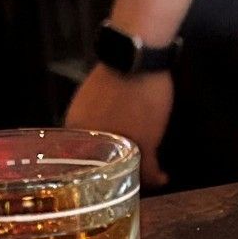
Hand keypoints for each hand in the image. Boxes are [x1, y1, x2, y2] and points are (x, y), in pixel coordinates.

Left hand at [67, 64, 172, 189]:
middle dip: (116, 175)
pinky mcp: (141, 146)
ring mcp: (115, 145)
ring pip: (126, 171)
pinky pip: (147, 171)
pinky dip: (155, 177)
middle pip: (103, 169)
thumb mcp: (90, 98)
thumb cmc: (113, 72)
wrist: (132, 58)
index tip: (109, 168)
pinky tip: (162, 178)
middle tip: (128, 177)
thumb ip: (89, 118)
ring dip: (137, 177)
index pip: (82, 158)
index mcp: (75, 129)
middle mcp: (91, 142)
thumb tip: (97, 126)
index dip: (98, 165)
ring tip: (146, 180)